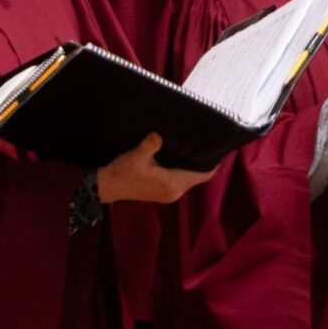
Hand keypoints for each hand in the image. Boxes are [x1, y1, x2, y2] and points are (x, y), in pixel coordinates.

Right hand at [95, 131, 218, 205]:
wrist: (107, 187)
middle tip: (208, 143)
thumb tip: (159, 134)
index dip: (213, 163)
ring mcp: (169, 194)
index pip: (203, 174)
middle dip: (204, 162)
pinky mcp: (162, 192)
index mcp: (173, 184)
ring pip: (189, 178)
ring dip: (193, 166)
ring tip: (196, 148)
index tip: (220, 149)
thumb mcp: (137, 155)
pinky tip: (181, 157)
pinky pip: (181, 180)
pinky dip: (184, 170)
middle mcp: (175, 191)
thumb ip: (151, 144)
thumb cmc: (122, 172)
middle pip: (198, 176)